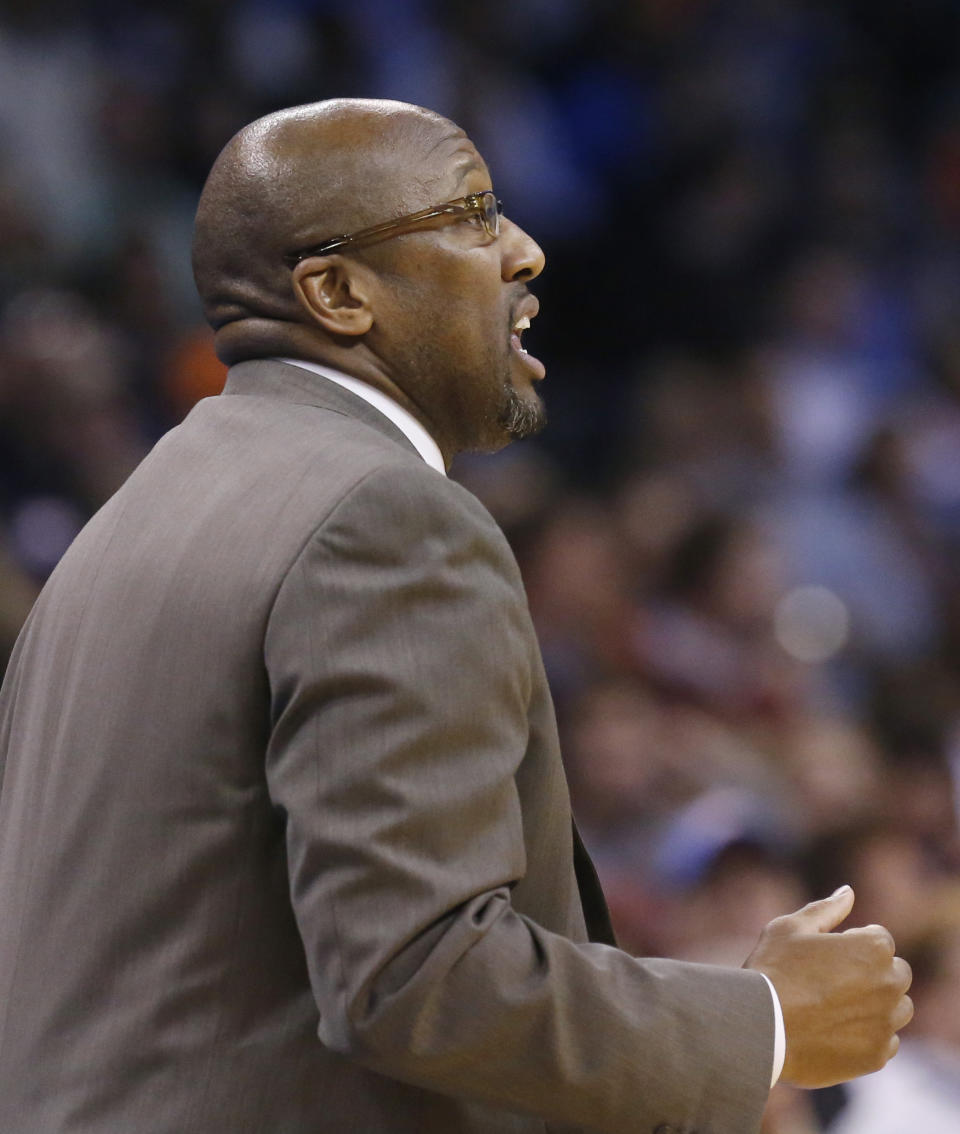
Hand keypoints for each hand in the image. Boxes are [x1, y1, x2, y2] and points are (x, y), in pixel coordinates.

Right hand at [744, 885, 912, 1087]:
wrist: (760, 1028)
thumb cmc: (773, 969)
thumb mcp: (792, 928)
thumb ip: (826, 909)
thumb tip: (848, 891)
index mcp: (874, 947)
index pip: (880, 939)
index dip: (850, 944)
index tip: (824, 956)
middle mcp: (889, 985)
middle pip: (895, 973)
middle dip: (872, 972)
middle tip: (831, 980)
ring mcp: (886, 1023)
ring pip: (897, 1009)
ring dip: (877, 1004)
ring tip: (835, 1007)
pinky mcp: (877, 1055)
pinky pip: (885, 1041)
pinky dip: (867, 1035)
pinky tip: (834, 1031)